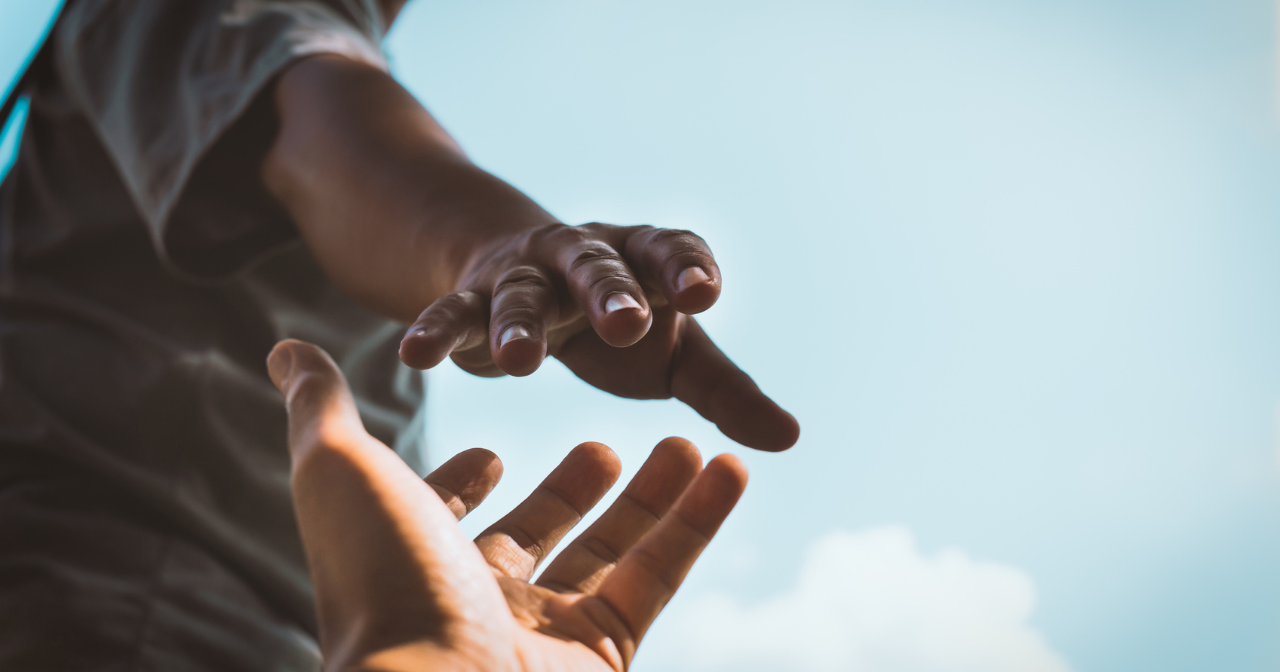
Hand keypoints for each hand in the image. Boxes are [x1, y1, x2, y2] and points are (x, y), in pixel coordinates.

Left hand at [268, 339, 747, 670]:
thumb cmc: (383, 579)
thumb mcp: (342, 471)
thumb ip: (321, 408)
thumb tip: (286, 348)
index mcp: (413, 557)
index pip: (441, 516)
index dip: (463, 485)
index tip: (492, 452)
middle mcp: (475, 599)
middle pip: (537, 532)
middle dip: (571, 490)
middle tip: (605, 446)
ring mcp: (542, 632)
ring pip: (611, 553)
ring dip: (653, 496)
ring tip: (689, 442)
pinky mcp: (603, 651)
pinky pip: (658, 577)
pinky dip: (698, 522)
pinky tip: (729, 468)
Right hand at [397, 222, 799, 450]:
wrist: (527, 277)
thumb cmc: (620, 322)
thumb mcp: (676, 354)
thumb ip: (726, 392)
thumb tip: (789, 439)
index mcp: (644, 261)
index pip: (670, 252)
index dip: (686, 268)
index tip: (705, 293)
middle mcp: (585, 258)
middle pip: (598, 267)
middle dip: (611, 293)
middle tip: (627, 323)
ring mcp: (525, 275)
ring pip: (521, 294)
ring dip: (518, 323)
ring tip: (519, 364)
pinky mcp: (473, 298)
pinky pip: (452, 313)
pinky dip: (435, 331)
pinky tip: (415, 354)